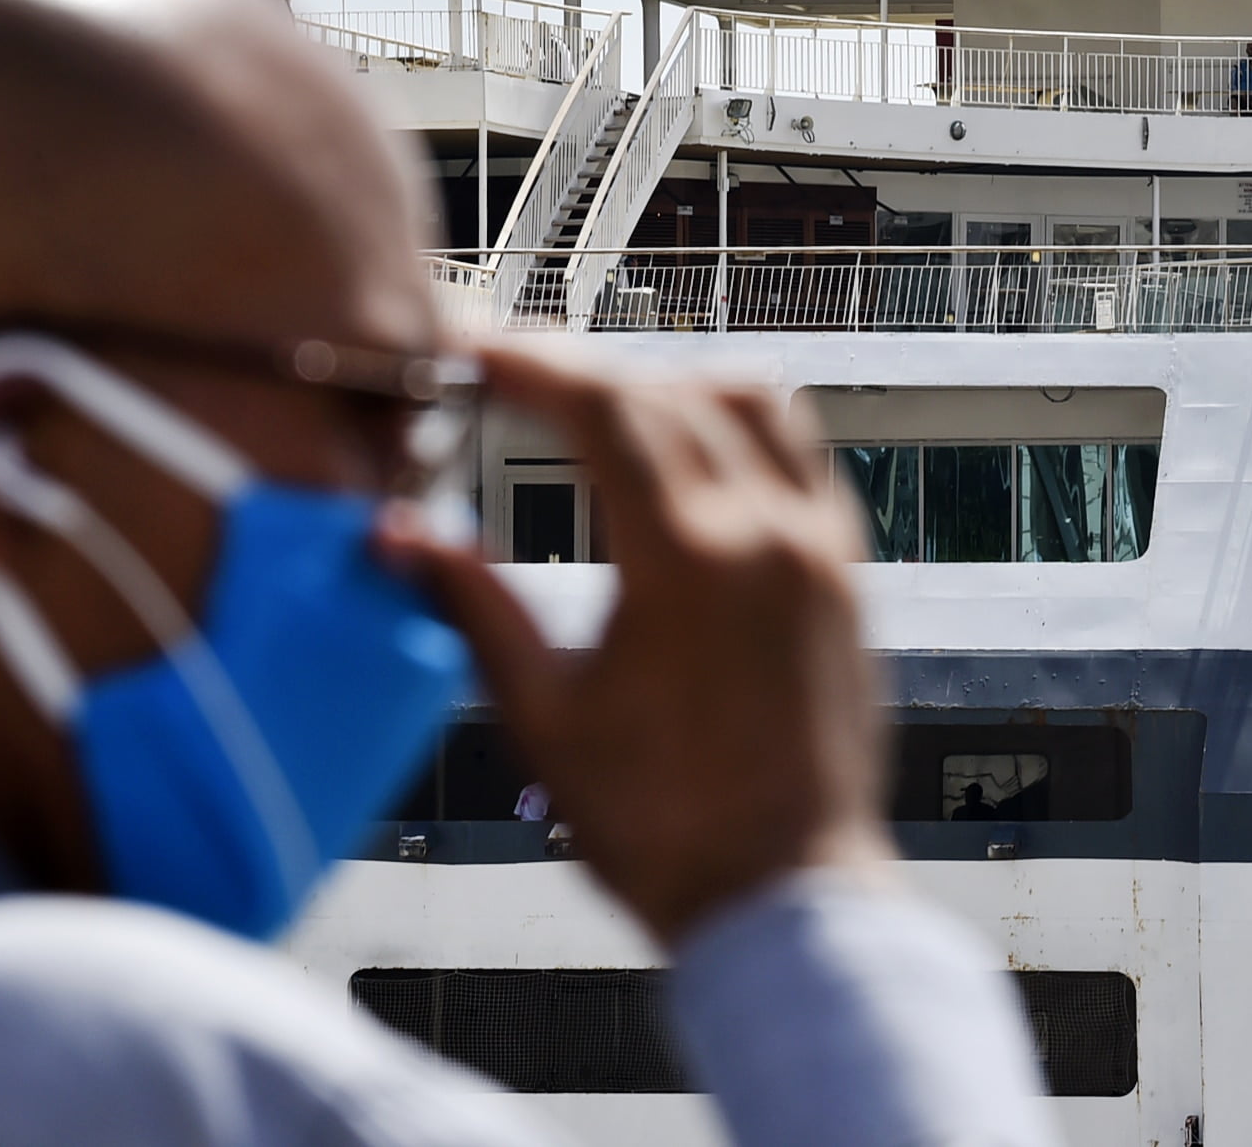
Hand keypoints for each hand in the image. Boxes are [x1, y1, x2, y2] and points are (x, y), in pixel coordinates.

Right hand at [381, 344, 892, 945]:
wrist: (783, 897)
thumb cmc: (665, 830)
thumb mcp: (543, 718)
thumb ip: (474, 610)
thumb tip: (401, 537)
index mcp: (690, 564)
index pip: (605, 406)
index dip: (530, 364)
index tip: (477, 353)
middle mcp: (770, 535)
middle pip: (669, 390)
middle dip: (584, 374)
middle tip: (515, 384)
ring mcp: (822, 550)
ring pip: (755, 401)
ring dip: (674, 387)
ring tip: (603, 414)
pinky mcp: (849, 575)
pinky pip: (803, 457)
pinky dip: (742, 432)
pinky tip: (689, 464)